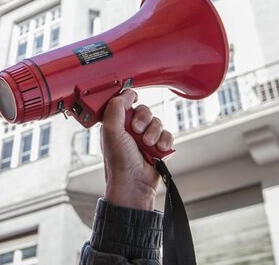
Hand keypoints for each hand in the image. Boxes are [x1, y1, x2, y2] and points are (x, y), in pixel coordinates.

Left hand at [101, 89, 173, 210]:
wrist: (134, 185)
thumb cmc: (119, 161)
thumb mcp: (111, 131)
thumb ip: (116, 108)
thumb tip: (127, 92)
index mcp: (115, 124)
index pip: (125, 103)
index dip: (130, 102)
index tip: (133, 103)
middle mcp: (129, 130)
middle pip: (144, 110)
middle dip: (144, 120)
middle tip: (138, 131)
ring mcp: (144, 139)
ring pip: (157, 122)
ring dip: (154, 133)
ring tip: (148, 145)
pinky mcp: (157, 147)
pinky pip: (168, 135)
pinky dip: (165, 141)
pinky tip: (158, 150)